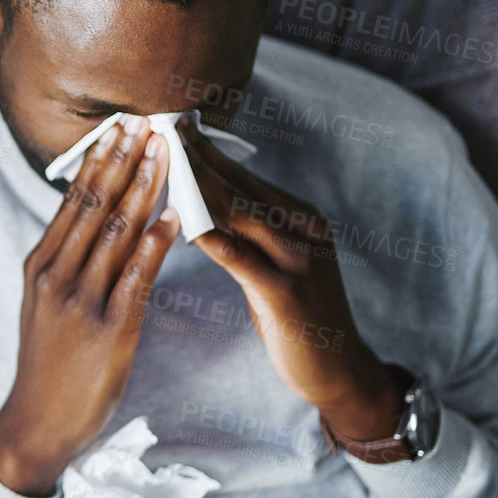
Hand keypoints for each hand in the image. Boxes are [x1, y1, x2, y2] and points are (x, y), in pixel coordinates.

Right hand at [0, 115, 179, 495]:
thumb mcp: (45, 304)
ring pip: (117, 232)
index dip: (100, 161)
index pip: (74, 201)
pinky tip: (173, 217)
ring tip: (167, 154)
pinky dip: (155, 242)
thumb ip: (67, 263)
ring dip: (144, 188)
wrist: (39, 422)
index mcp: (41, 265)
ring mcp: (82, 301)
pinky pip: (136, 276)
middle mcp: (58, 276)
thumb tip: (94, 221)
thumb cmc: (49, 364)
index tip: (121, 127)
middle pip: (95, 206)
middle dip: (124, 160)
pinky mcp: (109, 329)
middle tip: (147, 122)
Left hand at [176, 119, 399, 440]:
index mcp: (301, 218)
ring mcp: (299, 260)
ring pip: (238, 212)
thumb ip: (250, 233)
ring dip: (197, 185)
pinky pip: (240, 257)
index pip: (244, 175)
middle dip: (196, 157)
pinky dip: (209, 235)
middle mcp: (303, 231)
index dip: (206, 151)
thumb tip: (206, 201)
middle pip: (239, 185)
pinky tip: (181, 220)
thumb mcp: (278, 263)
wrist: (338, 371)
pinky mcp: (286, 293)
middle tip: (158, 129)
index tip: (171, 126)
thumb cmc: (297, 316)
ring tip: (160, 162)